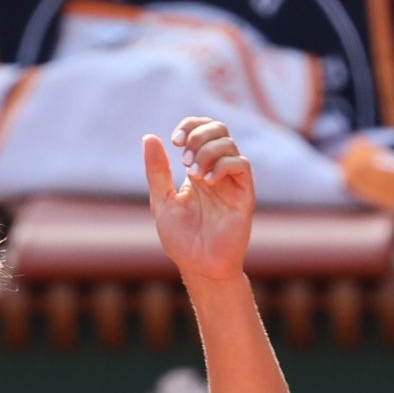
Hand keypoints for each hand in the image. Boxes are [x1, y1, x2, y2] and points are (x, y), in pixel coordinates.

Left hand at [143, 118, 254, 283]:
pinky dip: (223, 165)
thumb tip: (149, 137)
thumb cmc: (181, 239)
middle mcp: (217, 172)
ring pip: (229, 145)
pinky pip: (241, 166)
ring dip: (208, 151)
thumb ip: (157, 171)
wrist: (199, 266)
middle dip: (199, 135)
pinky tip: (208, 180)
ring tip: (193, 173)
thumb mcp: (162, 201)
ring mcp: (232, 183)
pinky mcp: (244, 195)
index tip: (174, 140)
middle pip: (219, 130)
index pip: (202, 131)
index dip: (190, 126)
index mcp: (197, 170)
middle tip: (184, 156)